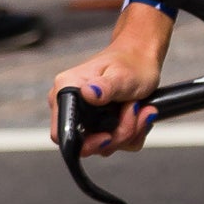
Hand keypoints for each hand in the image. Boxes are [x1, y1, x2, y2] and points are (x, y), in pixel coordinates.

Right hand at [48, 6, 171, 156]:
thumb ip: (105, 87)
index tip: (108, 135)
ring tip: (138, 107)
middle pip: (87, 144)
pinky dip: (132, 131)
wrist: (143, 57)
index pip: (61, 133)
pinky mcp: (100, 124)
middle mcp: (72, 105)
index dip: (85, 142)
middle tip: (134, 111)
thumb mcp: (122, 75)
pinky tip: (139, 113)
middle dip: (117, 134)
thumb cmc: (131, 61)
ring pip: (105, 145)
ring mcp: (86, 117)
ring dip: (128, 131)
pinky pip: (116, 142)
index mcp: (67, 90)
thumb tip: (88, 93)